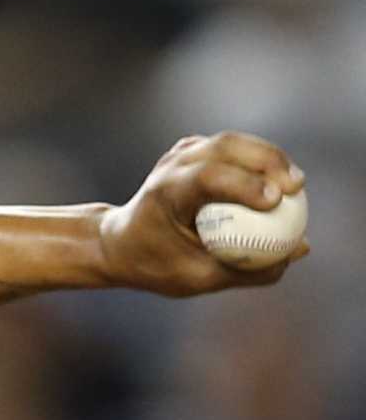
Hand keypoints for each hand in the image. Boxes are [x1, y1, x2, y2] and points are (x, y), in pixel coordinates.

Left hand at [98, 132, 308, 296]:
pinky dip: (257, 160)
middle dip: (267, 161)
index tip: (276, 201)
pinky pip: (232, 149)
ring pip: (232, 142)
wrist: (120, 243)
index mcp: (165, 194)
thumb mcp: (198, 277)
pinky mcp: (194, 152)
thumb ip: (249, 269)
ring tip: (295, 185)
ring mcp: (180, 154)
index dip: (244, 184)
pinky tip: (276, 181)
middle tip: (297, 188)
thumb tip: (300, 249)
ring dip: (268, 157)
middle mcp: (171, 166)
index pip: (206, 177)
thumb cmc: (157, 264)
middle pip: (225, 146)